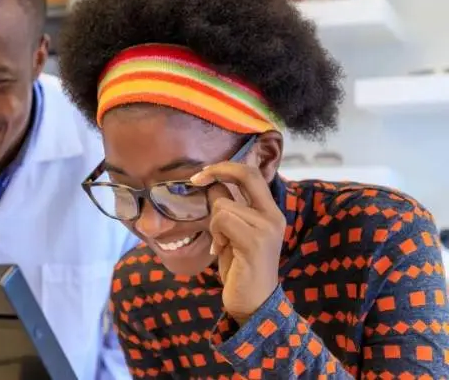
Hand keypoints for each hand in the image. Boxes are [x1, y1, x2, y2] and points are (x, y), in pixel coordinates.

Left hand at [190, 162, 285, 324]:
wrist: (254, 303)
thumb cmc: (241, 268)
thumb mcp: (233, 233)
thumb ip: (228, 208)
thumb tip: (210, 184)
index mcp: (270, 211)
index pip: (252, 173)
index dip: (226, 166)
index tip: (202, 174)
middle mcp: (273, 216)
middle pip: (247, 175)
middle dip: (217, 171)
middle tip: (196, 179)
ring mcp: (266, 228)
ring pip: (223, 205)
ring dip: (213, 224)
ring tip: (222, 244)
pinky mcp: (254, 241)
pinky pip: (222, 221)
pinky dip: (216, 234)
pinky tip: (222, 251)